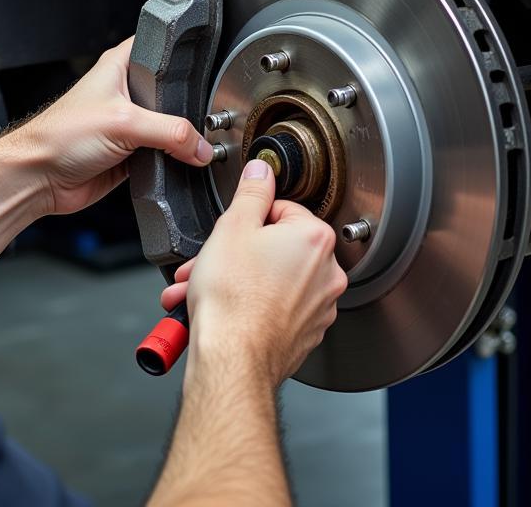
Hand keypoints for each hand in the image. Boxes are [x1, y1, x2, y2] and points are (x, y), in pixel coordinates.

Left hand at [20, 37, 213, 216]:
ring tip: (190, 145)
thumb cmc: (59, 136)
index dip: (186, 57)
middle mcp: (126, 92)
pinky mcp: (132, 154)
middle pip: (174, 95)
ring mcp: (130, 124)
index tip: (209, 70)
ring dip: (181, 141)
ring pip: (171, 129)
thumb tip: (201, 146)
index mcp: (121, 66)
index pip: (163, 49)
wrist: (39, 178)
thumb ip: (169, 133)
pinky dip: (173, 162)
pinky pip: (164, 156)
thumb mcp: (122, 123)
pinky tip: (177, 164)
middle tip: (203, 118)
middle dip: (189, 109)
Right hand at [162, 160, 347, 387]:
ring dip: (236, 280)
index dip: (248, 220)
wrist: (232, 359)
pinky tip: (221, 309)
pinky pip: (276, 308)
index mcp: (315, 238)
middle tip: (209, 262)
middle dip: (235, 254)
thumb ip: (252, 191)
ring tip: (202, 290)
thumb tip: (262, 172)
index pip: (282, 209)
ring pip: (272, 279)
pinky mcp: (306, 334)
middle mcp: (327, 273)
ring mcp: (319, 307)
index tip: (232, 233)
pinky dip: (249, 305)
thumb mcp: (233, 226)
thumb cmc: (233, 300)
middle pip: (276, 247)